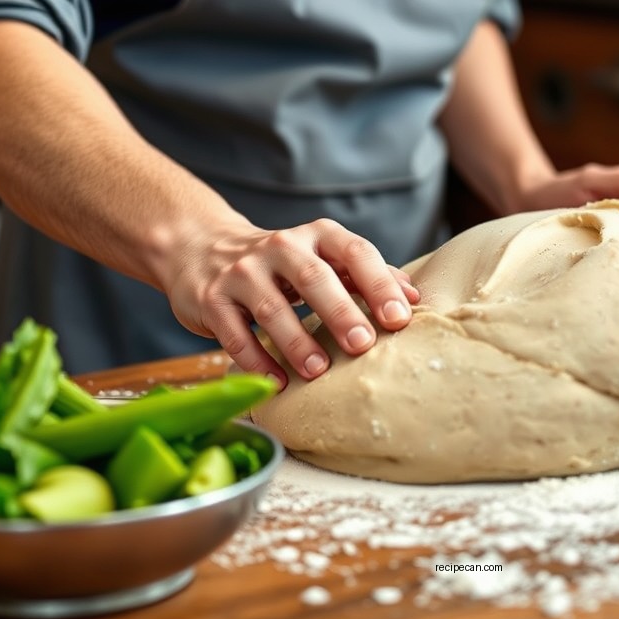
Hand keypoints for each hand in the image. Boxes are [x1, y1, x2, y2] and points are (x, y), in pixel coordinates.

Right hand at [164, 218, 419, 387]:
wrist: (204, 250)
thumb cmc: (284, 264)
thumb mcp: (325, 258)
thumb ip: (367, 275)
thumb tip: (415, 297)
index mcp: (318, 235)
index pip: (355, 252)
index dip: (379, 283)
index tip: (399, 319)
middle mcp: (280, 246)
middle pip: (314, 277)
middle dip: (340, 311)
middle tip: (363, 345)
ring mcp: (242, 271)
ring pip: (271, 306)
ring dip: (296, 341)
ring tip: (318, 371)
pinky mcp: (212, 299)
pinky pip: (234, 332)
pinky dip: (256, 359)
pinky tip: (276, 383)